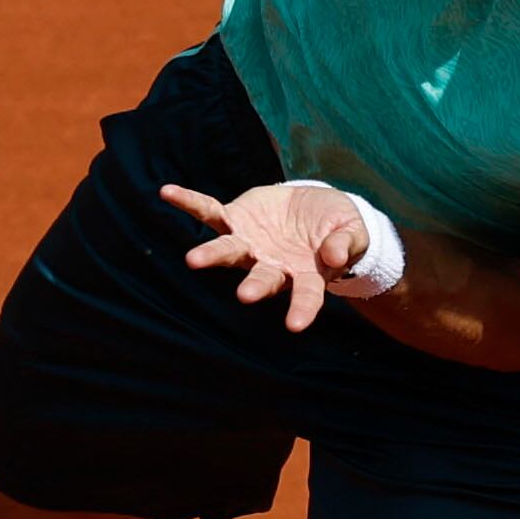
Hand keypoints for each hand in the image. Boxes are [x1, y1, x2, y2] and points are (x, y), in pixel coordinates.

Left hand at [159, 182, 367, 331]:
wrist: (316, 207)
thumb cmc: (338, 228)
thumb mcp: (352, 232)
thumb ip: (344, 243)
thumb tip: (335, 257)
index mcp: (306, 275)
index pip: (306, 296)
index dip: (302, 310)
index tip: (296, 326)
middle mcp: (272, 266)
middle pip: (261, 279)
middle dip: (253, 286)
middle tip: (244, 296)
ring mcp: (250, 245)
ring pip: (229, 251)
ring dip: (212, 255)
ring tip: (192, 260)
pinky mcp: (235, 220)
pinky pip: (209, 212)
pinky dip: (190, 203)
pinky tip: (167, 192)